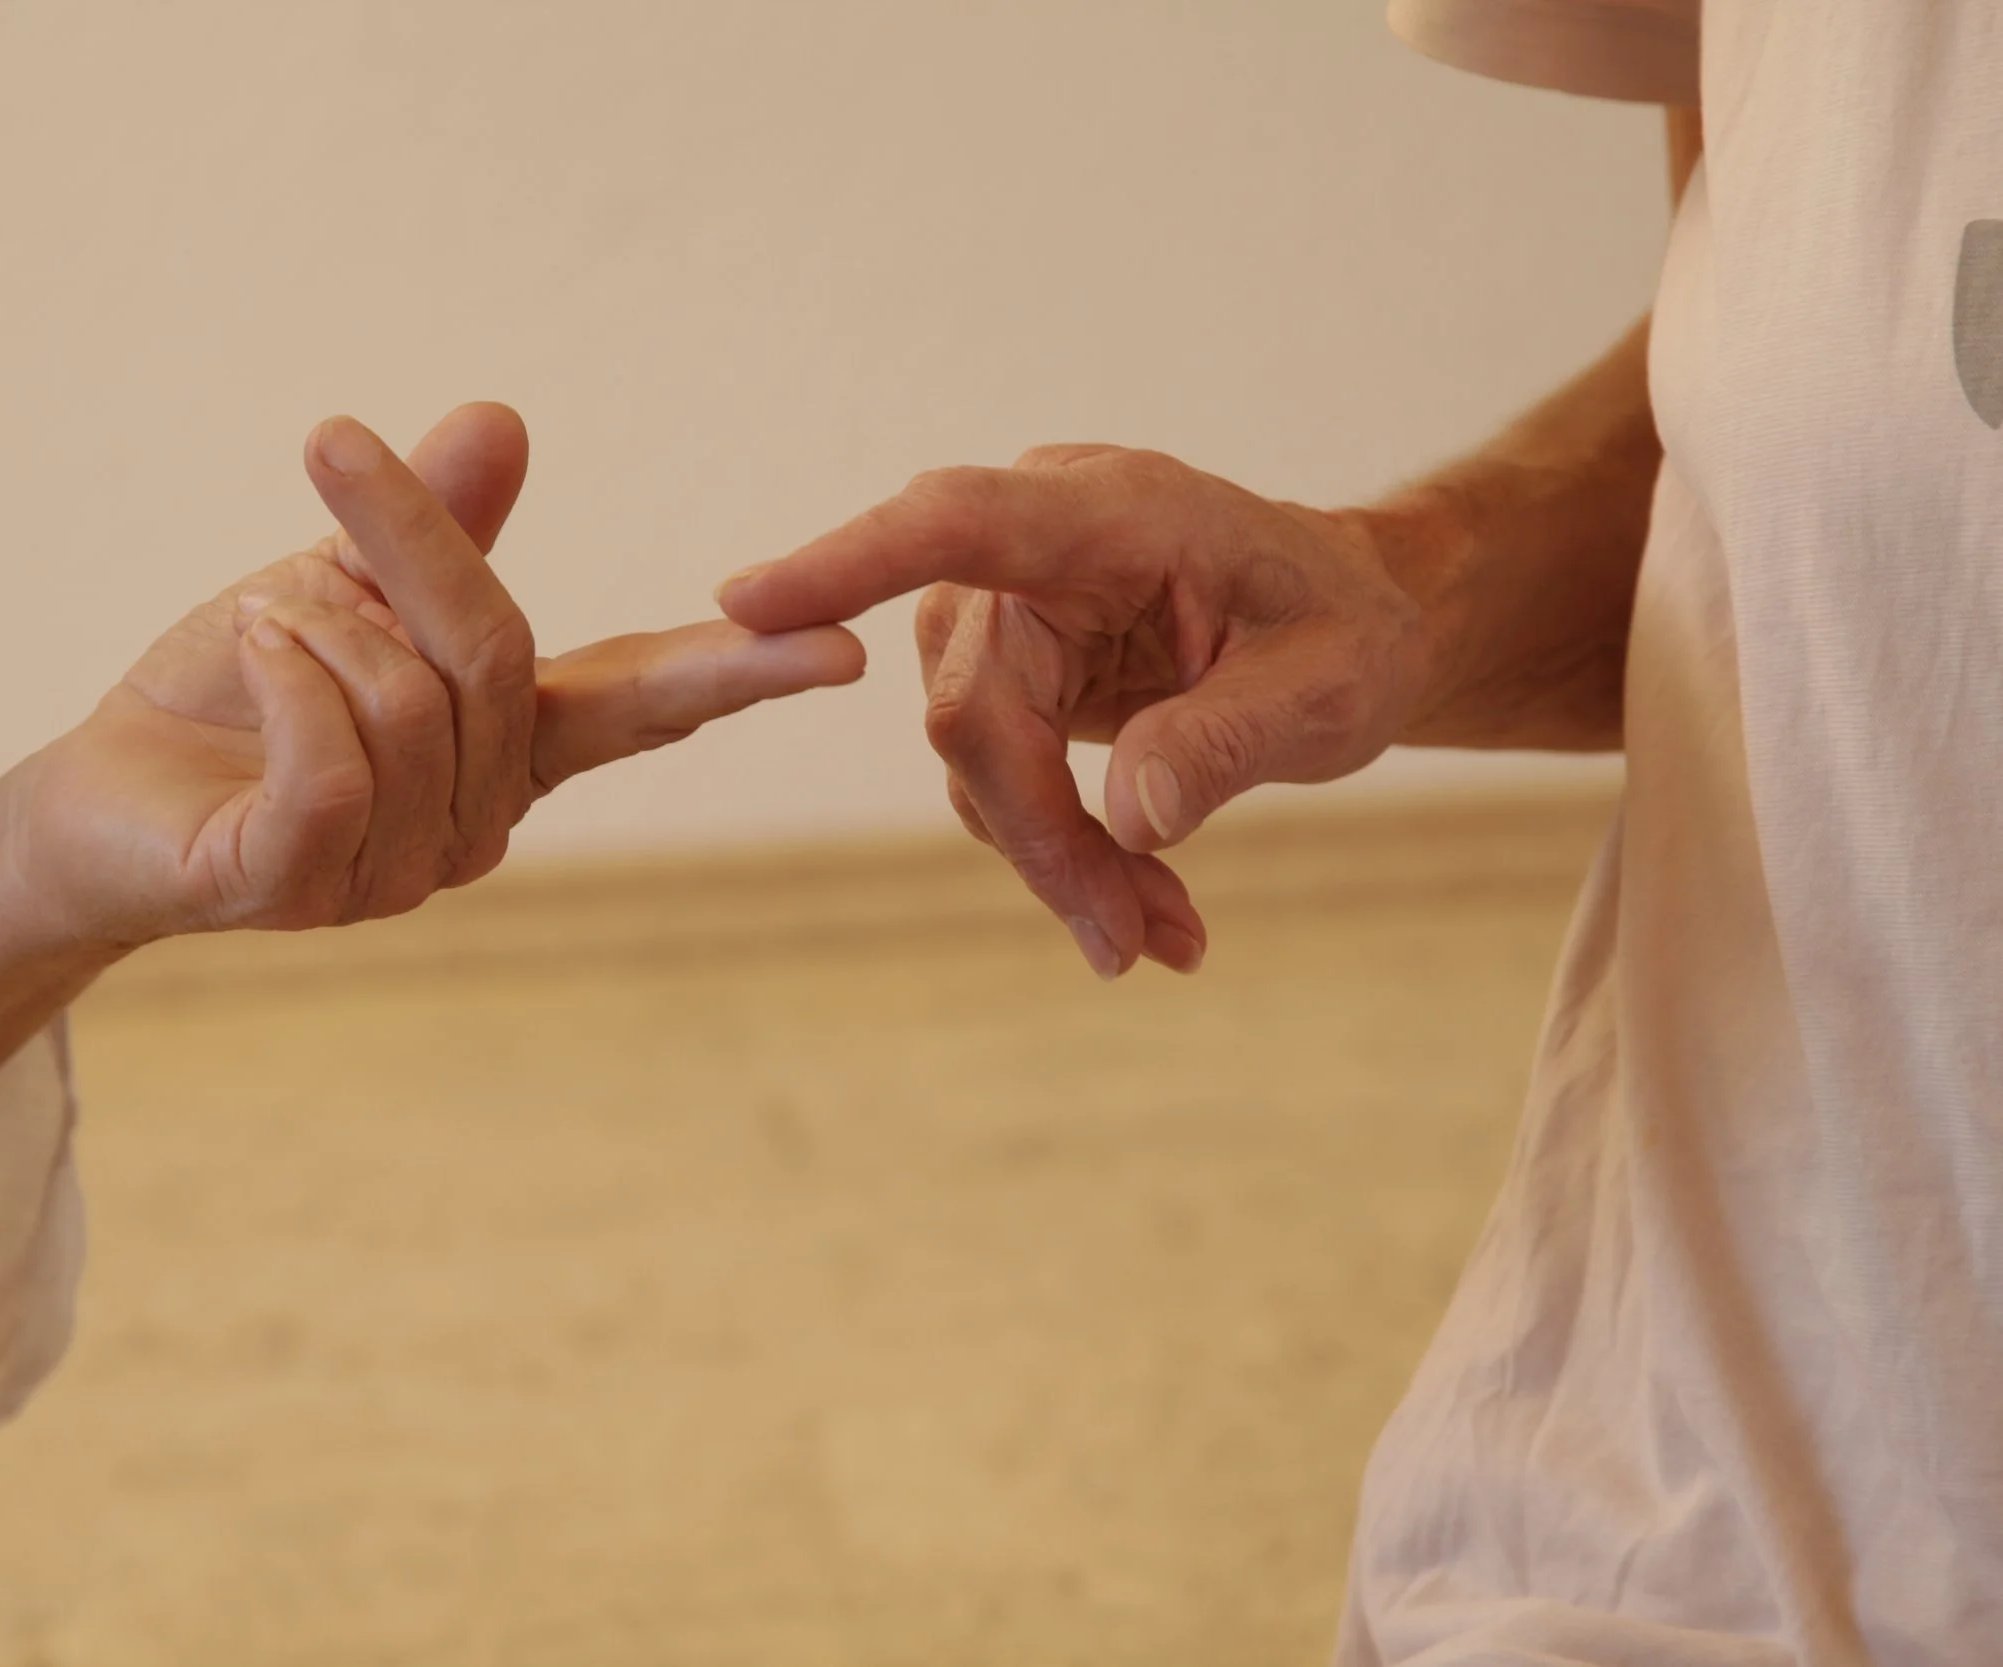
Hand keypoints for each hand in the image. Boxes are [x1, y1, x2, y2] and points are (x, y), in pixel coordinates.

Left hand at [14, 403, 864, 944]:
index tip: (842, 648)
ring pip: (409, 703)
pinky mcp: (299, 888)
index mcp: (504, 749)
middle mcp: (473, 822)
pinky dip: (285, 677)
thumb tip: (504, 415)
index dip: (737, 674)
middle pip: (498, 655)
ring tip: (250, 626)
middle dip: (412, 541)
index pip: (639, 706)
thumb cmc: (230, 695)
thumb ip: (435, 524)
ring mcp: (393, 873)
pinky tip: (244, 650)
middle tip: (331, 445)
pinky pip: (334, 764)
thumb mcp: (339, 580)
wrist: (90, 801)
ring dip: (310, 622)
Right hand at [717, 444, 1430, 978]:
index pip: (959, 520)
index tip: (746, 604)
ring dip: (1053, 860)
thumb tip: (1133, 818)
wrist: (1353, 622)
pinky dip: (1057, 850)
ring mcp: (1012, 605)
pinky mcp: (1008, 665)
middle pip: (972, 703)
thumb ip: (1233, 741)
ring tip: (1161, 934)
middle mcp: (1042, 544)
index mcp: (1119, 511)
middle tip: (1129, 946)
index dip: (851, 562)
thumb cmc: (1351, 629)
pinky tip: (1140, 901)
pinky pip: (995, 773)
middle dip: (1040, 837)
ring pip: (973, 753)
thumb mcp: (1335, 689)